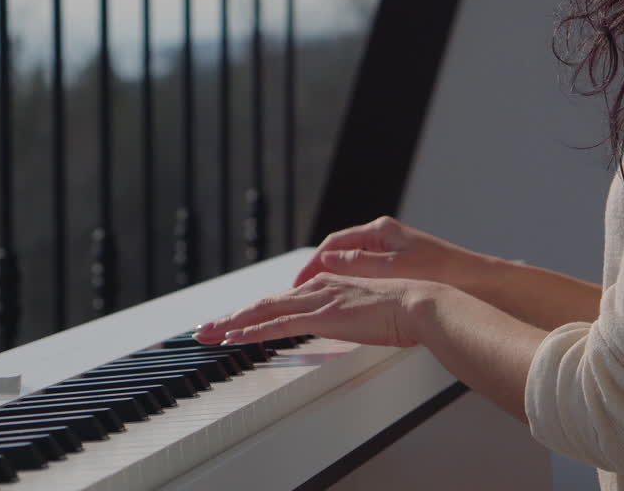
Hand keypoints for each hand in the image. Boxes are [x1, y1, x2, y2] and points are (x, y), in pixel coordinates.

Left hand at [192, 272, 438, 348]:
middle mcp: (318, 287)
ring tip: (207, 335)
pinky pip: (278, 324)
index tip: (234, 322)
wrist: (418, 303)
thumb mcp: (368, 310)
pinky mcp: (322, 316)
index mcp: (329, 285)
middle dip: (231, 317)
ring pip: (263, 311)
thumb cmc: (403, 310)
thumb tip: (343, 322)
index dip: (254, 311)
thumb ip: (349, 314)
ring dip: (231, 323)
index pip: (282, 300)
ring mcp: (318, 301)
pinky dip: (252, 331)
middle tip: (205, 329)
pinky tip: (234, 337)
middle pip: (264, 303)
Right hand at [295, 215, 486, 290]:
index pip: (334, 244)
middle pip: (340, 252)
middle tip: (300, 292)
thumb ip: (359, 264)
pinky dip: (351, 284)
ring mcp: (392, 251)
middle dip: (317, 271)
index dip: (312, 263)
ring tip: (317, 298)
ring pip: (351, 264)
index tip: (298, 282)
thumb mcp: (393, 267)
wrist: (476, 281)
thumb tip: (327, 260)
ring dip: (332, 279)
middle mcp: (384, 237)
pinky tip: (346, 300)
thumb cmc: (441, 271)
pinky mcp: (400, 266)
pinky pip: (366, 273)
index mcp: (381, 231)